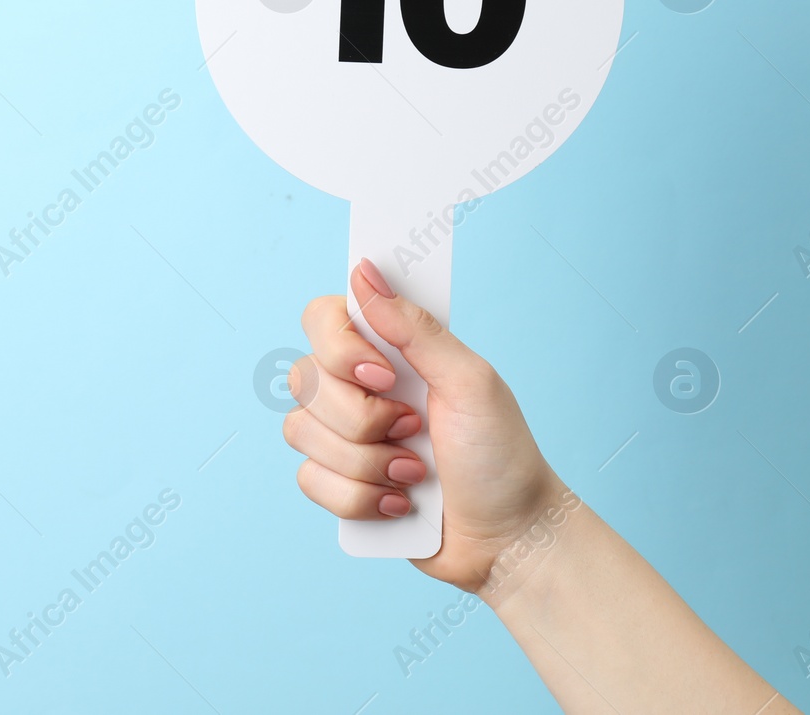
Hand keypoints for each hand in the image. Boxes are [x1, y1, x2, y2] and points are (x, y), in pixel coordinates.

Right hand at [285, 258, 565, 590]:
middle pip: (304, 379)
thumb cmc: (500, 456)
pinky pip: (309, 479)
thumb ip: (415, 328)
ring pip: (301, 432)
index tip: (384, 375)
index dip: (339, 346)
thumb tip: (364, 272)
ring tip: (413, 471)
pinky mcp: (337, 483)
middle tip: (415, 429)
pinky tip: (399, 502)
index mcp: (387, 352)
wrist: (508, 538)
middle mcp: (356, 387)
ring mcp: (343, 436)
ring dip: (367, 462)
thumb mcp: (470, 382)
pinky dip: (360, 498)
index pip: (321, 318)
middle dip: (363, 418)